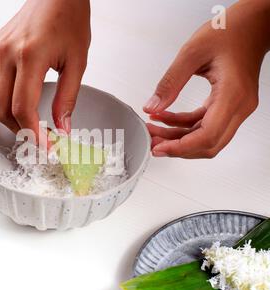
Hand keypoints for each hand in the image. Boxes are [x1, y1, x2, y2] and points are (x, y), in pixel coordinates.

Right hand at [0, 0, 90, 142]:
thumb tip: (62, 127)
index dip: (33, 134)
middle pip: (1, 108)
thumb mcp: (77, 62)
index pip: (23, 108)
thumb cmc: (68, 20)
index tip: (44, 146)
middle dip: (20, 129)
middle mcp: (5, 54)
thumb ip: (67, 98)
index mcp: (29, 57)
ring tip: (15, 113)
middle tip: (38, 133)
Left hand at [144, 0, 269, 158]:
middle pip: (207, 144)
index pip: (207, 136)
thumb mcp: (191, 53)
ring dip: (178, 137)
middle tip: (153, 142)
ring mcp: (236, 108)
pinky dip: (184, 125)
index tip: (160, 149)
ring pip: (205, 137)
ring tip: (154, 130)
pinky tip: (166, 119)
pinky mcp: (229, 105)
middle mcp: (238, 106)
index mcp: (232, 94)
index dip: (181, 148)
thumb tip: (152, 106)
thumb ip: (170, 83)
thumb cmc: (230, 32)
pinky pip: (205, 124)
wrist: (251, 25)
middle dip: (177, 147)